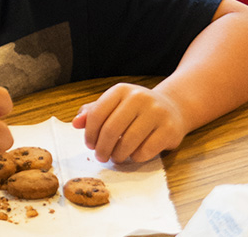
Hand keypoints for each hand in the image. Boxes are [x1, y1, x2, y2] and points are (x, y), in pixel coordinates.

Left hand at [71, 82, 187, 163]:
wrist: (172, 109)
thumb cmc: (136, 110)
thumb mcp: (114, 105)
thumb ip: (93, 113)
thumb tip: (75, 123)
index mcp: (121, 90)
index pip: (97, 114)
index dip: (90, 133)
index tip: (89, 144)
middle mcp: (139, 97)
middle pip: (111, 130)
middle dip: (102, 148)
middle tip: (100, 157)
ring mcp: (156, 112)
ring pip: (127, 143)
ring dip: (117, 155)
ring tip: (115, 157)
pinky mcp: (169, 129)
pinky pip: (145, 151)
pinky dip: (135, 158)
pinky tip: (133, 155)